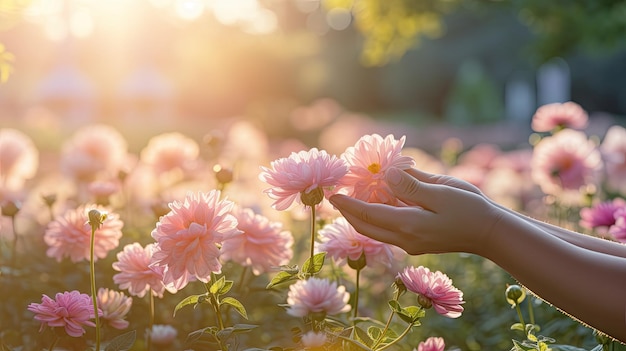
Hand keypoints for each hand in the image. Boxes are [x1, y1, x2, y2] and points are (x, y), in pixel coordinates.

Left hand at [329, 167, 504, 255]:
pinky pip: (389, 232)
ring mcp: (411, 244)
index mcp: (408, 225)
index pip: (368, 214)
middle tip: (335, 198)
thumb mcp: (441, 191)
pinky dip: (377, 219)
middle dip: (348, 213)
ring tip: (350, 200)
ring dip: (361, 217)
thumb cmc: (470, 209)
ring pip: (376, 232)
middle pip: (366, 228)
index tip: (333, 194)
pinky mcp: (417, 243)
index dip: (348, 204)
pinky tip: (377, 204)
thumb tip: (386, 173)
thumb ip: (411, 185)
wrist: (490, 234)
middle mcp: (405, 239)